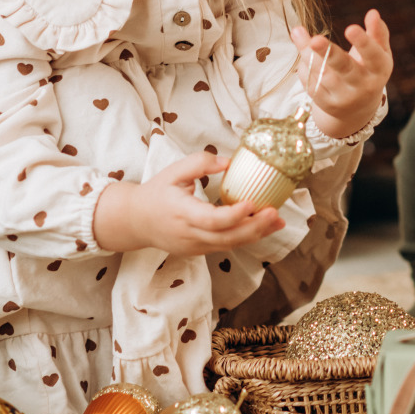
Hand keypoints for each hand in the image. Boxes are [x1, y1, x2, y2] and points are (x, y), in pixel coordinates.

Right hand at [92, 151, 284, 255]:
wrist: (136, 221)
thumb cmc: (156, 193)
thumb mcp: (173, 171)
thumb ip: (199, 163)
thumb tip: (228, 162)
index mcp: (181, 213)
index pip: (212, 219)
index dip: (234, 215)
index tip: (253, 203)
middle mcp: (189, 234)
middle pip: (227, 237)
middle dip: (255, 227)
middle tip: (276, 213)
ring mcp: (194, 247)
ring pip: (230, 245)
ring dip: (256, 234)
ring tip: (279, 221)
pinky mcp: (199, 251)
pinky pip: (225, 246)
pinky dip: (245, 237)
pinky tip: (262, 226)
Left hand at [292, 9, 391, 139]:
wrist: (358, 109)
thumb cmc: (369, 71)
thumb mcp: (379, 54)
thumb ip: (377, 33)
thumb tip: (373, 13)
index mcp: (379, 70)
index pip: (372, 56)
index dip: (362, 42)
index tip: (350, 28)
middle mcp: (362, 86)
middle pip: (344, 68)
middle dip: (329, 54)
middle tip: (315, 40)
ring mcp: (343, 97)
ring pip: (322, 73)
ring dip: (308, 53)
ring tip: (298, 32)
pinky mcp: (326, 103)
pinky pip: (310, 82)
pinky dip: (304, 66)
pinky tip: (304, 53)